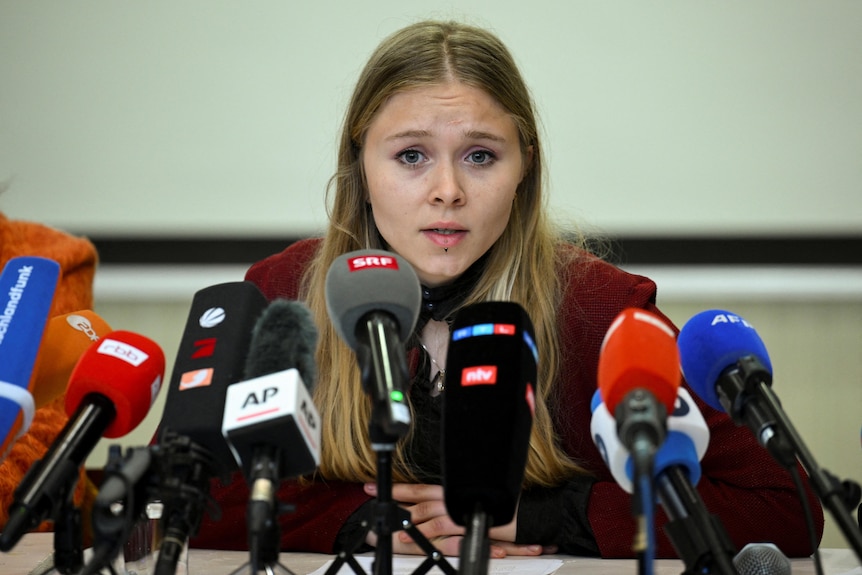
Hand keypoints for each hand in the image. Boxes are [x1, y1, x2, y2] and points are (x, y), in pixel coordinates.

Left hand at [363, 483, 557, 556]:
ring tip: (391, 527)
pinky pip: (445, 530)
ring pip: (428, 513)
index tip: (380, 485)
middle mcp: (456, 497)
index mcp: (455, 489)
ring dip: (408, 520)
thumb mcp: (476, 500)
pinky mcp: (470, 524)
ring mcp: (462, 510)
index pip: (421, 487)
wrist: (532, 513)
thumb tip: (437, 509)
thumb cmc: (506, 507)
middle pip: (419, 497)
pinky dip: (428, 534)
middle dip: (394, 497)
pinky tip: (417, 539)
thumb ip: (456, 503)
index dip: (399, 487)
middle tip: (371, 496)